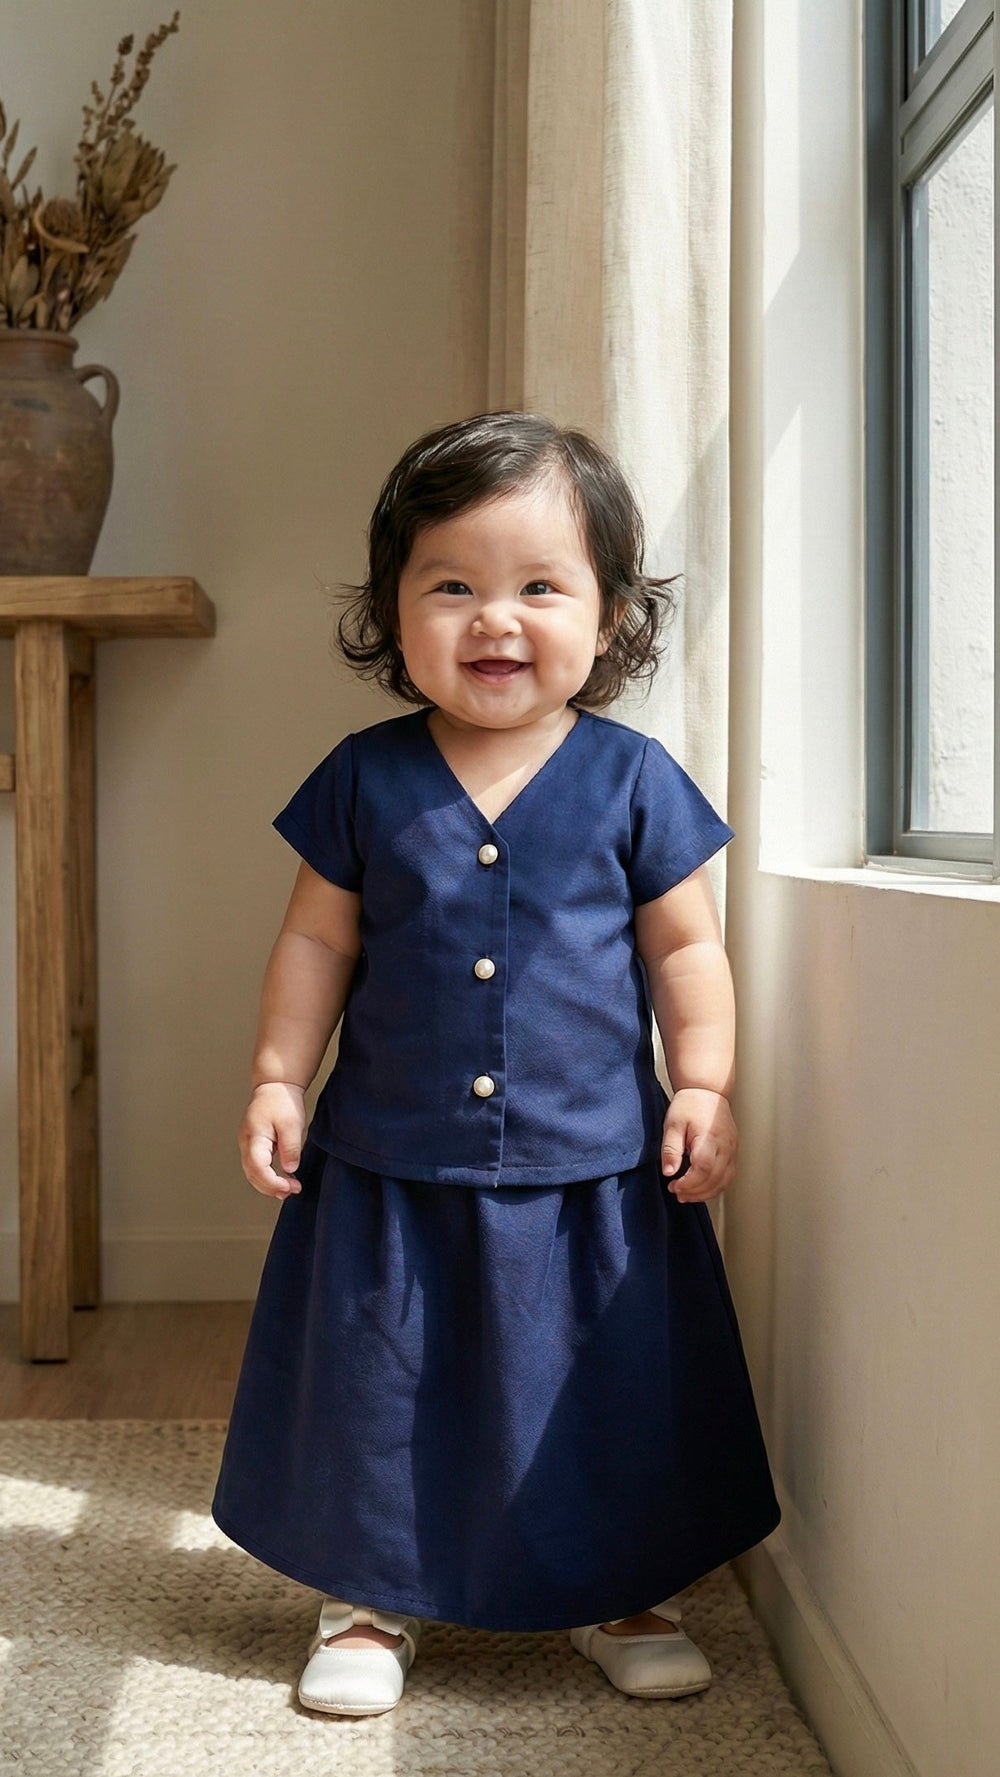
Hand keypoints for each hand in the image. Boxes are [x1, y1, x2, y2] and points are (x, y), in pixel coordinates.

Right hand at [239, 1082, 305, 1198]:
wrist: (275, 1086)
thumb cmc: (281, 1101)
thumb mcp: (292, 1124)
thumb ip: (290, 1147)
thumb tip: (289, 1169)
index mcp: (254, 1136)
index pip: (258, 1168)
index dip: (273, 1182)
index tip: (290, 1187)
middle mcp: (246, 1142)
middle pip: (252, 1174)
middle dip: (271, 1187)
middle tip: (292, 1191)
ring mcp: (247, 1144)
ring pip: (252, 1173)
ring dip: (268, 1185)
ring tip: (287, 1191)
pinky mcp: (253, 1145)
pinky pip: (256, 1166)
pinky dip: (266, 1177)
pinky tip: (280, 1181)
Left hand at [661, 1088, 736, 1202]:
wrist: (706, 1091)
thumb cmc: (689, 1105)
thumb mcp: (672, 1124)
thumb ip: (671, 1149)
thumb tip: (669, 1172)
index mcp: (710, 1137)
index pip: (703, 1168)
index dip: (689, 1183)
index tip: (673, 1186)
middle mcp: (726, 1145)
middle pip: (715, 1178)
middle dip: (695, 1192)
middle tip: (678, 1193)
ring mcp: (732, 1149)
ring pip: (725, 1181)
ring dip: (706, 1193)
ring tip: (687, 1194)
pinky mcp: (733, 1152)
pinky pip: (729, 1176)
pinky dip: (715, 1186)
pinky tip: (701, 1188)